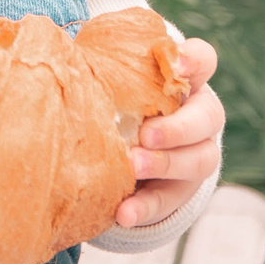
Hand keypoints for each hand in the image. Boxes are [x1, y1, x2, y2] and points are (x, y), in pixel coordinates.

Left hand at [115, 37, 222, 228]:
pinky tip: (124, 213)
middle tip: (146, 133)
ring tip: (133, 166)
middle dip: (178, 127)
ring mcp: (196, 155)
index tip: (177, 64)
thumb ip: (102, 66)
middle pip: (208, 118)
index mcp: (185, 81)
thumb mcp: (114, 80)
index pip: (203, 61)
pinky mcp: (180, 191)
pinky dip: (146, 208)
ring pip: (199, 160)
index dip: (194, 60)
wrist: (125, 148)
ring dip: (165, 164)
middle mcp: (199, 117)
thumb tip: (56, 50)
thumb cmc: (118, 101)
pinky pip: (169, 201)